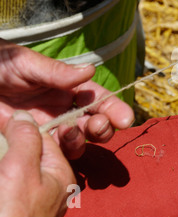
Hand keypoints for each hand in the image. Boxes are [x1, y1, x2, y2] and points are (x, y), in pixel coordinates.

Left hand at [0, 39, 134, 158]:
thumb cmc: (1, 63)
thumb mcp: (28, 64)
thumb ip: (57, 72)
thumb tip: (91, 70)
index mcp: (70, 87)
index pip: (99, 99)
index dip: (114, 109)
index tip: (125, 119)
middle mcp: (65, 107)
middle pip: (95, 123)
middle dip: (103, 128)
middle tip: (98, 127)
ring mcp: (50, 125)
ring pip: (78, 140)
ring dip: (81, 140)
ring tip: (67, 133)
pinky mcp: (33, 138)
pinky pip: (54, 151)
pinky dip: (59, 152)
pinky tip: (51, 145)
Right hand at [0, 111, 74, 216]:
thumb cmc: (12, 212)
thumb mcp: (21, 168)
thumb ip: (26, 139)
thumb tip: (24, 116)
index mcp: (61, 175)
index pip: (45, 140)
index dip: (23, 126)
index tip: (4, 115)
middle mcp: (50, 188)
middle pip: (29, 154)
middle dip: (12, 142)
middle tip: (0, 126)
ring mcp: (32, 200)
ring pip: (18, 168)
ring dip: (5, 158)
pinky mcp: (16, 207)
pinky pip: (11, 183)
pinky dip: (4, 173)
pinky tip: (0, 174)